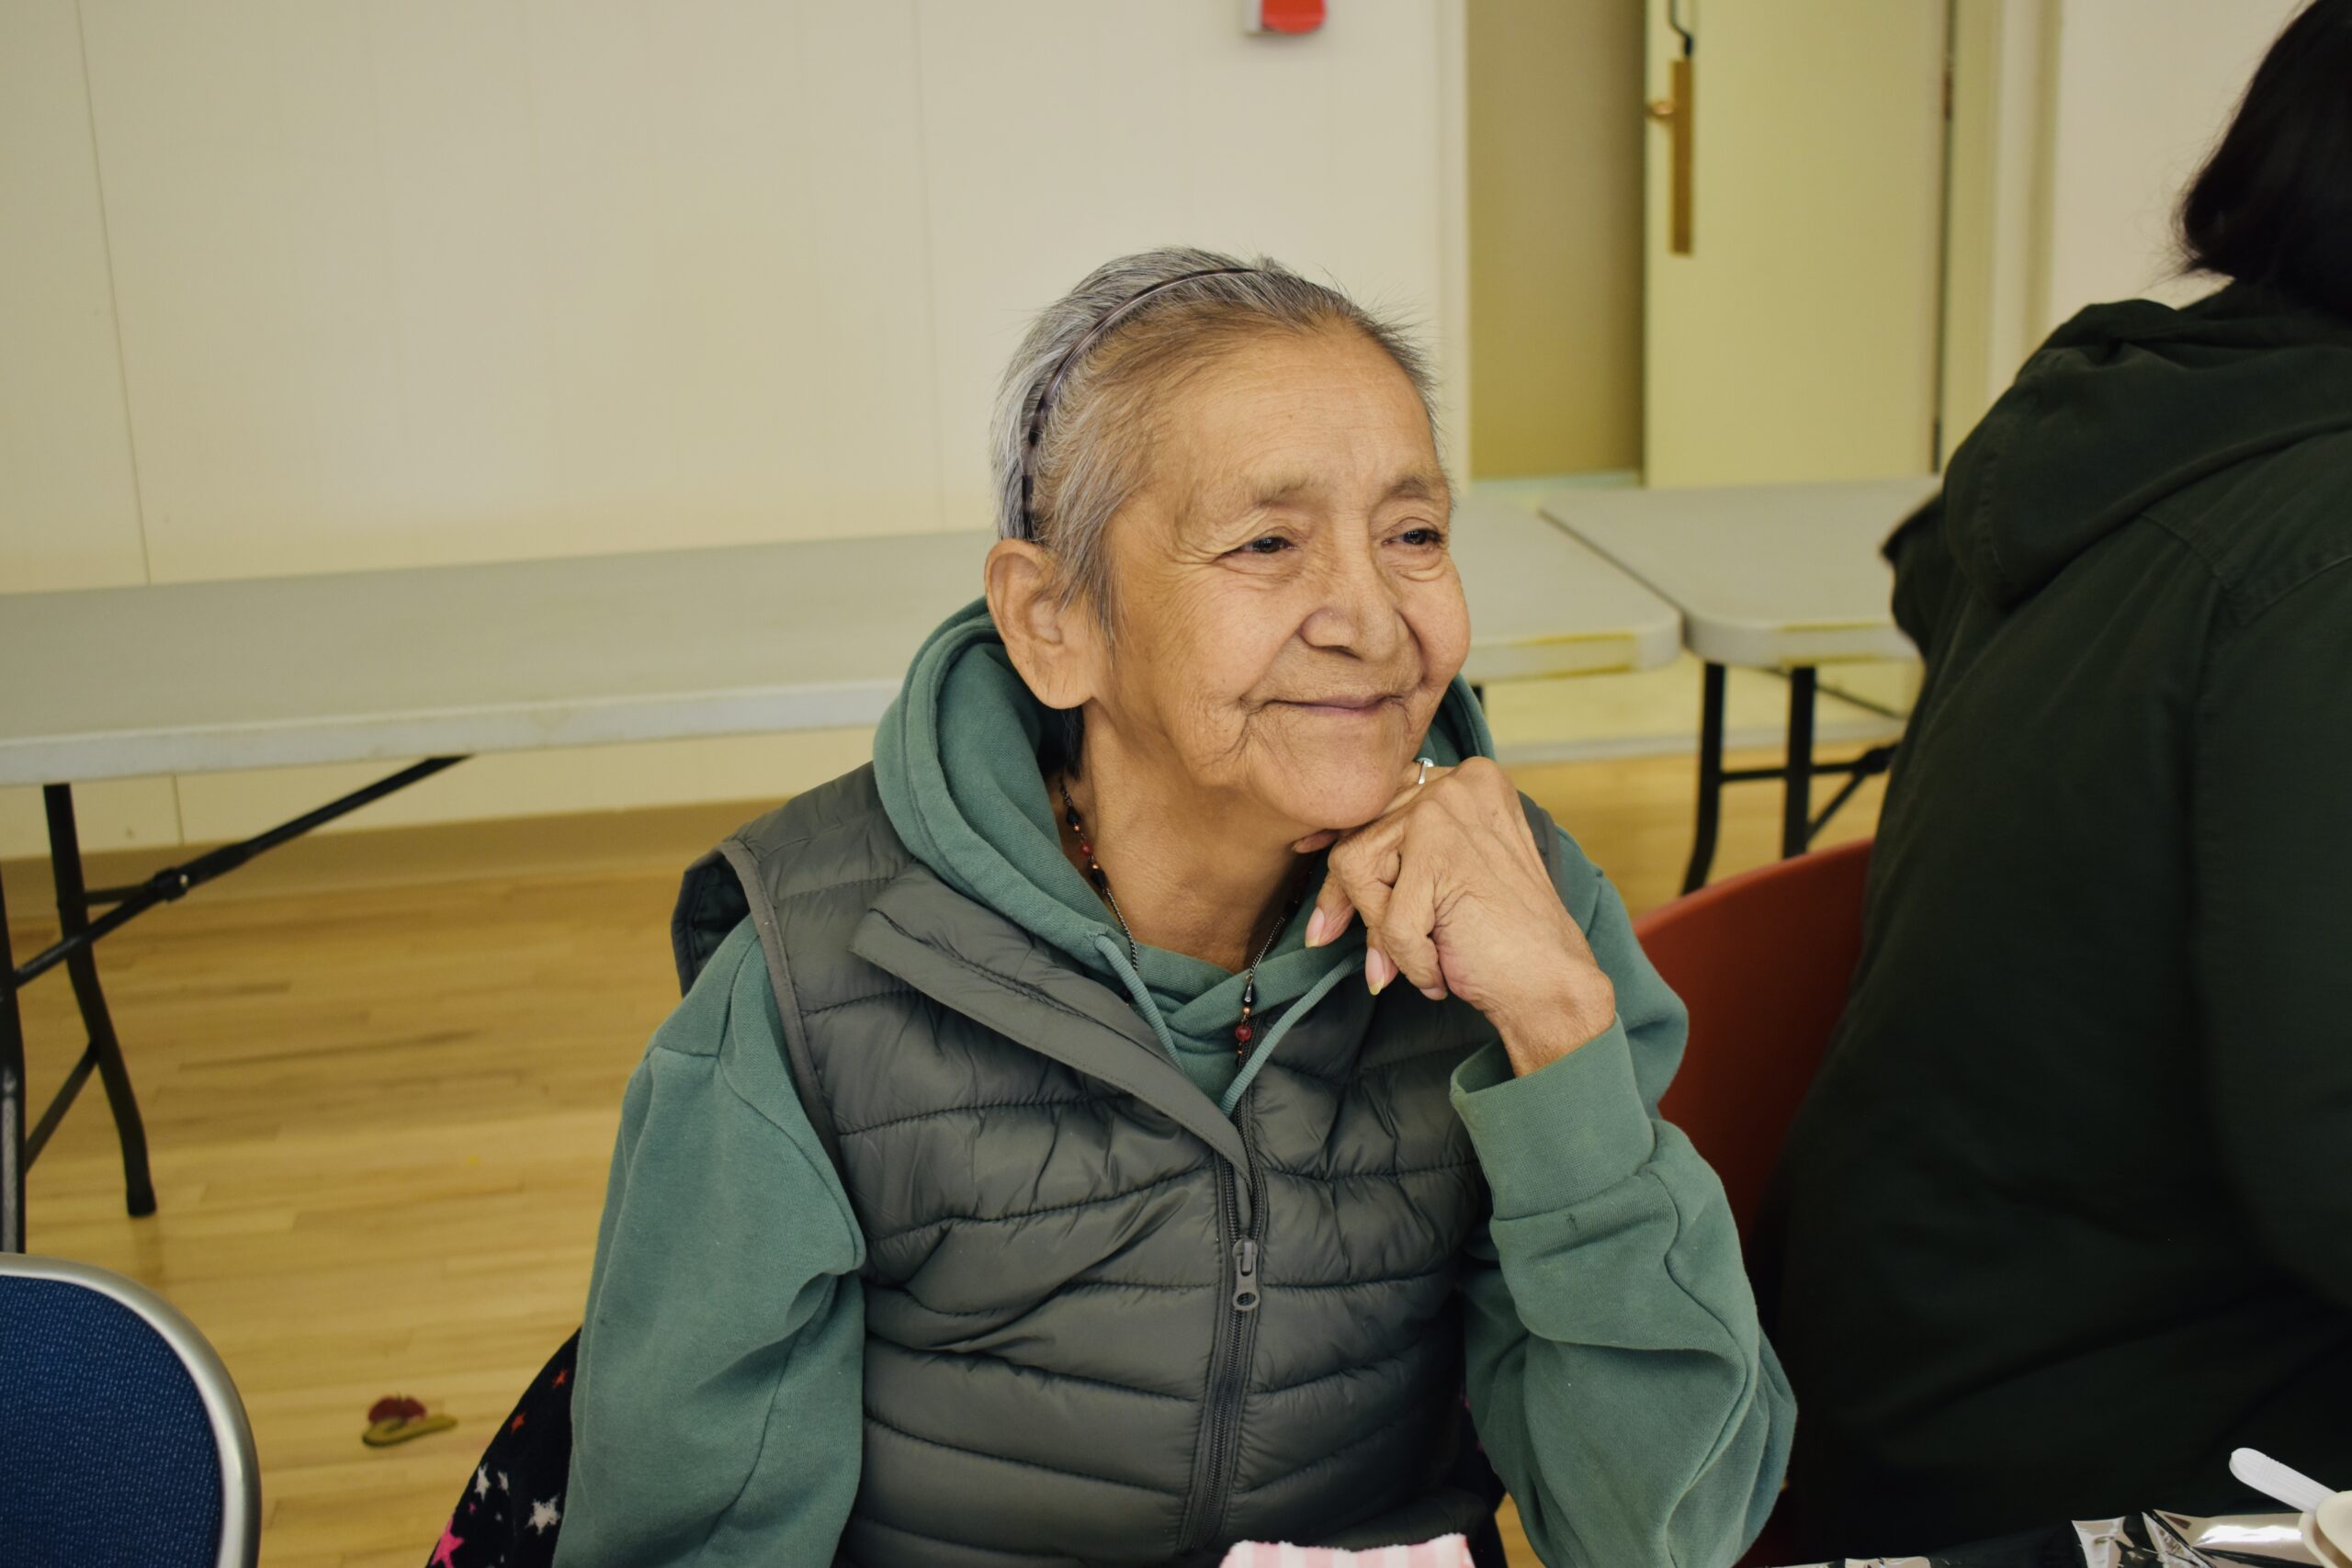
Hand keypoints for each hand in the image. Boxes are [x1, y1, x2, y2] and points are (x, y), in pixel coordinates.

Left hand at [1298, 757, 1614, 1075]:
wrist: (1552, 984)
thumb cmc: (1500, 935)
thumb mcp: (1446, 870)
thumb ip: (1395, 848)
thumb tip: (1314, 850)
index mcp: (1468, 778)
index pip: (1380, 801)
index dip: (1340, 836)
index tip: (1308, 853)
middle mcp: (1459, 783)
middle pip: (1358, 832)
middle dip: (1349, 897)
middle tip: (1331, 935)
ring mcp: (1449, 815)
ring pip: (1358, 868)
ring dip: (1380, 930)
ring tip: (1418, 957)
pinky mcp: (1442, 859)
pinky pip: (1386, 917)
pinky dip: (1406, 959)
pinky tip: (1437, 972)